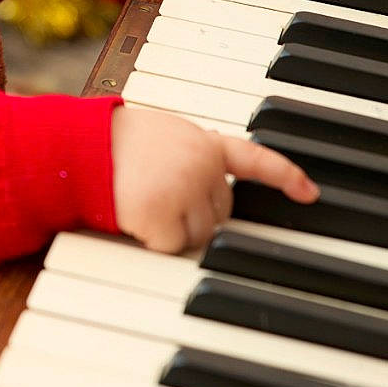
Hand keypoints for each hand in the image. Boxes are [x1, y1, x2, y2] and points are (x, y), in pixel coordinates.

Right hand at [110, 105, 318, 252]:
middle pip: (219, 215)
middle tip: (155, 195)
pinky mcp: (164, 213)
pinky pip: (171, 248)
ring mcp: (184, 189)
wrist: (78, 147)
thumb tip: (214, 197)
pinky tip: (133, 217)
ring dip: (171, 231)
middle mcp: (201, 164)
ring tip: (140, 201)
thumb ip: (191, 157)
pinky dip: (151, 242)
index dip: (284, 177)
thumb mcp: (160, 138)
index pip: (254, 160)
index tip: (309, 193)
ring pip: (198, 237)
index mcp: (202, 142)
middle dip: (191, 216)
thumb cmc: (110, 146)